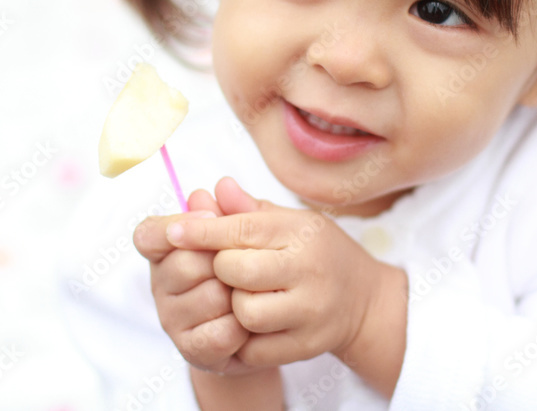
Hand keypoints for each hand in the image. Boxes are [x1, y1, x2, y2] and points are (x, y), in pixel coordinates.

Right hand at [133, 185, 253, 374]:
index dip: (176, 224)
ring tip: (251, 293)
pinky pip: (220, 333)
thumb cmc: (250, 267)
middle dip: (223, 261)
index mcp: (167, 250)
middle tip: (245, 262)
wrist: (264, 324)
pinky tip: (251, 323)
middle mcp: (161, 284)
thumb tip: (223, 185)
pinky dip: (242, 328)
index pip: (148, 234)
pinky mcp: (191, 350)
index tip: (209, 215)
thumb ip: (235, 211)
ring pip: (208, 297)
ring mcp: (173, 319)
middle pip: (186, 263)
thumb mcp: (247, 234)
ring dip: (238, 295)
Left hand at [165, 178, 400, 372]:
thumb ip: (249, 210)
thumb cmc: (317, 253)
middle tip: (229, 267)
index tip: (173, 230)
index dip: (201, 230)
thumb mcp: (292, 222)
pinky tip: (252, 322)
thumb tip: (214, 189)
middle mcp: (309, 269)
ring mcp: (310, 310)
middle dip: (220, 268)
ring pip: (244, 312)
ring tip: (245, 295)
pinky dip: (244, 336)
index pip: (241, 228)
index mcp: (302, 232)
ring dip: (233, 304)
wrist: (363, 299)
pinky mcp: (306, 345)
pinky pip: (255, 347)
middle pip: (236, 270)